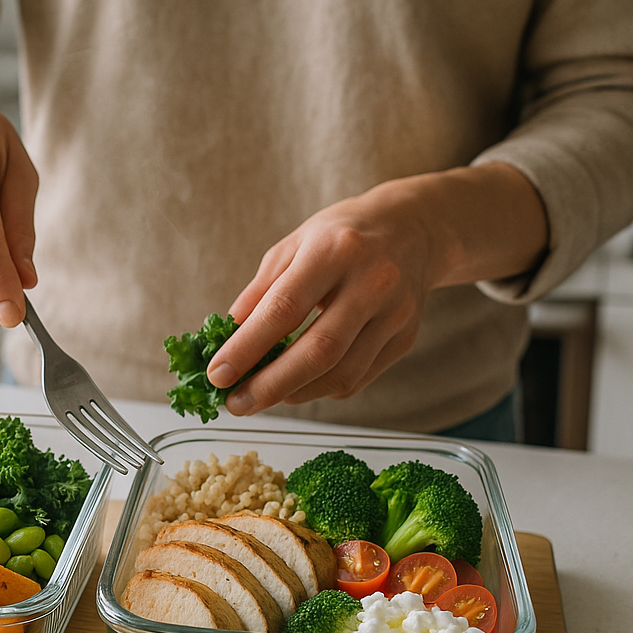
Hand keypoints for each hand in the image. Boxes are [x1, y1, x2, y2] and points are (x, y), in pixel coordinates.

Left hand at [206, 164, 547, 414]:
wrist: (414, 228)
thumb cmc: (340, 237)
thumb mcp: (292, 247)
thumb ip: (258, 293)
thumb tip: (225, 341)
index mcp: (332, 251)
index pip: (283, 310)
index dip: (246, 348)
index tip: (218, 374)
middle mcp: (370, 282)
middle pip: (318, 351)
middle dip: (270, 385)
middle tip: (236, 404)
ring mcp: (394, 313)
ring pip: (341, 373)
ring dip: (294, 394)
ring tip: (262, 396)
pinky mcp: (406, 337)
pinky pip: (358, 378)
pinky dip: (321, 389)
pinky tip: (299, 385)